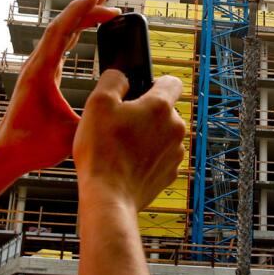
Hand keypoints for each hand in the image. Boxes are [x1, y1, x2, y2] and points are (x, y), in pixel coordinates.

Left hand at [0, 0, 117, 176]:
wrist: (8, 154)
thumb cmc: (34, 145)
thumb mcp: (72, 132)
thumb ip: (96, 116)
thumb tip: (122, 104)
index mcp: (41, 71)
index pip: (62, 30)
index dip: (82, 10)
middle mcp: (37, 64)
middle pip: (62, 26)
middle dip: (86, 9)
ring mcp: (37, 69)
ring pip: (60, 35)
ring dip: (80, 20)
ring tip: (103, 11)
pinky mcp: (39, 76)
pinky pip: (58, 47)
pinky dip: (73, 34)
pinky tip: (83, 34)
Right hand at [74, 70, 186, 211]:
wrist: (109, 197)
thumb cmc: (101, 152)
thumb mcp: (97, 104)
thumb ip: (113, 80)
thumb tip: (122, 77)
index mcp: (161, 107)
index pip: (172, 81)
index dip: (154, 83)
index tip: (139, 93)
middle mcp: (176, 128)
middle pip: (165, 110)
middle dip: (146, 113)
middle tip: (121, 125)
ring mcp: (176, 153)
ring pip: (163, 134)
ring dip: (148, 135)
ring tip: (122, 147)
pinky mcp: (171, 173)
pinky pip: (161, 156)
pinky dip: (148, 157)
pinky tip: (129, 163)